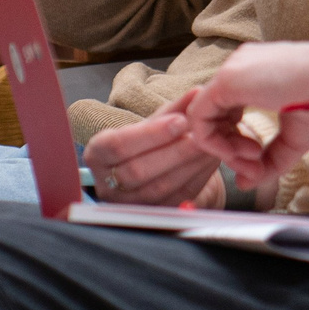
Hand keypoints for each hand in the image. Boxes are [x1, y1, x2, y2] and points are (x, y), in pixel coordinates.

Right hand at [84, 94, 227, 205]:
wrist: (153, 173)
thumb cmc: (148, 144)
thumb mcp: (154, 124)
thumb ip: (173, 110)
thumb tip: (197, 93)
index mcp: (98, 155)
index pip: (118, 145)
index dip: (150, 134)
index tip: (180, 121)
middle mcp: (106, 184)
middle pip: (138, 170)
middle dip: (174, 152)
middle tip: (201, 135)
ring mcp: (128, 205)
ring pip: (159, 187)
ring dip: (189, 164)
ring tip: (210, 145)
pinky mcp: (153, 216)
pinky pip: (177, 198)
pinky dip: (197, 177)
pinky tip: (210, 160)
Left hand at [179, 37, 308, 188]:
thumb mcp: (294, 138)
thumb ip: (268, 160)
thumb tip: (244, 183)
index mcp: (254, 74)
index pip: (227, 112)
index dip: (237, 142)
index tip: (258, 161)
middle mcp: (238, 68)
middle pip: (213, 116)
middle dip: (229, 148)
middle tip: (254, 166)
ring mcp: (231, 71)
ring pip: (202, 117)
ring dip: (223, 148)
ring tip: (254, 159)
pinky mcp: (227, 80)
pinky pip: (199, 116)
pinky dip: (213, 142)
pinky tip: (238, 153)